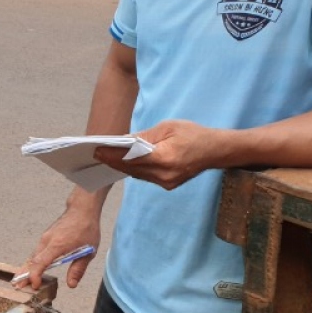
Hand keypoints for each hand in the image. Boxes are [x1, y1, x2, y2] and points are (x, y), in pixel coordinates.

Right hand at [18, 205, 100, 290]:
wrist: (82, 209)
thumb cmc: (87, 228)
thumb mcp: (88, 251)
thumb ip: (78, 269)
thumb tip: (71, 285)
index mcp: (57, 245)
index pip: (40, 262)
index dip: (35, 275)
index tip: (34, 285)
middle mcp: (47, 241)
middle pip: (32, 260)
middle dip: (24, 274)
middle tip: (17, 287)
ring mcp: (45, 238)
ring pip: (33, 256)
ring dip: (27, 268)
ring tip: (20, 280)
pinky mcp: (46, 237)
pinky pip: (37, 251)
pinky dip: (33, 261)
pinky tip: (31, 268)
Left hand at [96, 119, 228, 190]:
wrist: (217, 150)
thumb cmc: (194, 134)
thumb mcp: (168, 127)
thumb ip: (144, 136)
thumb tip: (123, 141)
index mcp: (165, 158)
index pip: (131, 159)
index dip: (112, 155)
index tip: (97, 150)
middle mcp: (165, 174)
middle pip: (132, 169)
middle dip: (113, 161)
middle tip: (94, 154)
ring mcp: (167, 182)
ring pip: (137, 175)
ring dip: (121, 166)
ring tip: (104, 157)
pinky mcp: (169, 184)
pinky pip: (146, 177)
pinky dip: (134, 169)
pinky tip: (122, 162)